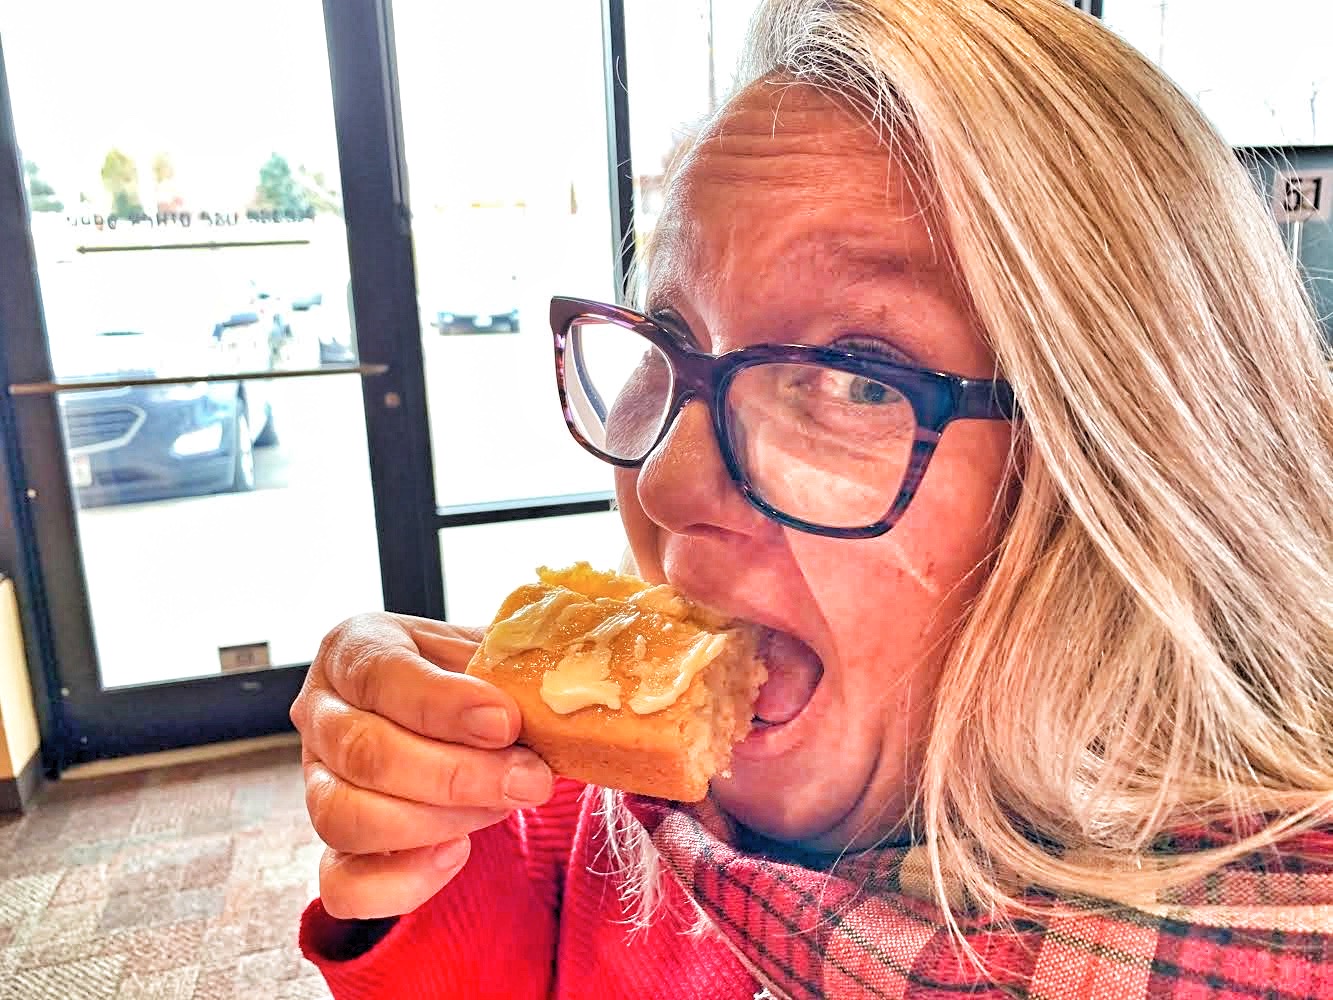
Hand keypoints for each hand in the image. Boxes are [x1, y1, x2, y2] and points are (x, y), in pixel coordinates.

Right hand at [290, 613, 552, 918]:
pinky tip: (457, 852)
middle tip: (529, 780)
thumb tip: (546, 700)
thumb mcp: (490, 652)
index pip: (379, 676)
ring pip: (345, 817)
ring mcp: (317, 783)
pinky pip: (343, 885)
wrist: (473, 722)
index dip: (443, 704)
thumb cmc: (478, 680)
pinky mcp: (331, 847)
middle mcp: (321, 713)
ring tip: (502, 805)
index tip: (505, 722)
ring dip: (436, 822)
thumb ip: (504, 670)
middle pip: (365, 753)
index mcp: (354, 648)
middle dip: (457, 775)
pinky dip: (402, 881)